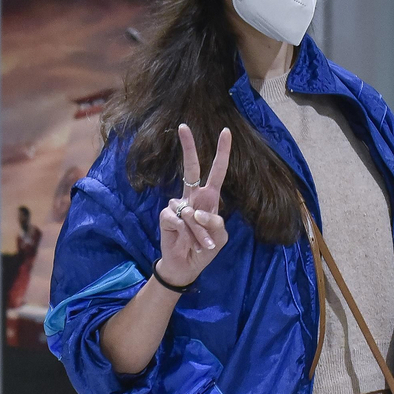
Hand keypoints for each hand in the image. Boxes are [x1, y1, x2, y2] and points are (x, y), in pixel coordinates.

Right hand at [156, 124, 230, 287]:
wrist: (187, 266)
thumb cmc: (205, 247)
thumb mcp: (220, 237)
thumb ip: (215, 223)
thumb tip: (195, 212)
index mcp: (209, 198)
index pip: (216, 171)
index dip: (222, 153)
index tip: (226, 132)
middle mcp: (192, 197)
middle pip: (190, 168)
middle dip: (188, 147)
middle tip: (183, 126)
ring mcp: (178, 206)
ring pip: (191, 211)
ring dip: (199, 232)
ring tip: (202, 246)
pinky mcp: (167, 217)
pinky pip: (179, 220)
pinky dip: (188, 234)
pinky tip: (188, 243)